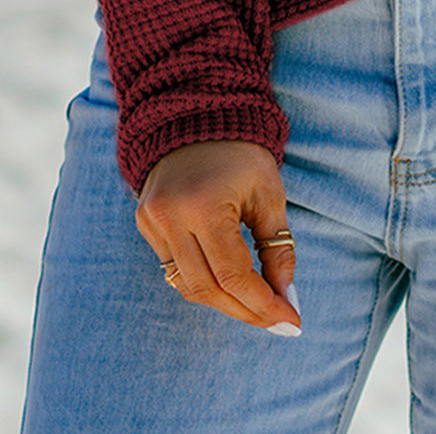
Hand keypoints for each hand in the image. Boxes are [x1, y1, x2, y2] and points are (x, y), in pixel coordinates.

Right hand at [135, 139, 300, 332]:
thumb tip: (285, 294)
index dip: (262, 303)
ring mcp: (152, 221)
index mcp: (204, 205)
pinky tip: (228, 283)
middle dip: (245, 310)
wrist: (196, 115)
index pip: (233, 274)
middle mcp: (171, 217)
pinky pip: (174, 269)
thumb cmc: (241, 153)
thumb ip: (277, 244)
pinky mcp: (145, 223)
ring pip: (188, 286)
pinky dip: (203, 281)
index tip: (290, 319)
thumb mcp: (268, 192)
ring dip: (224, 302)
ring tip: (256, 306)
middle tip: (277, 321)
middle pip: (208, 288)